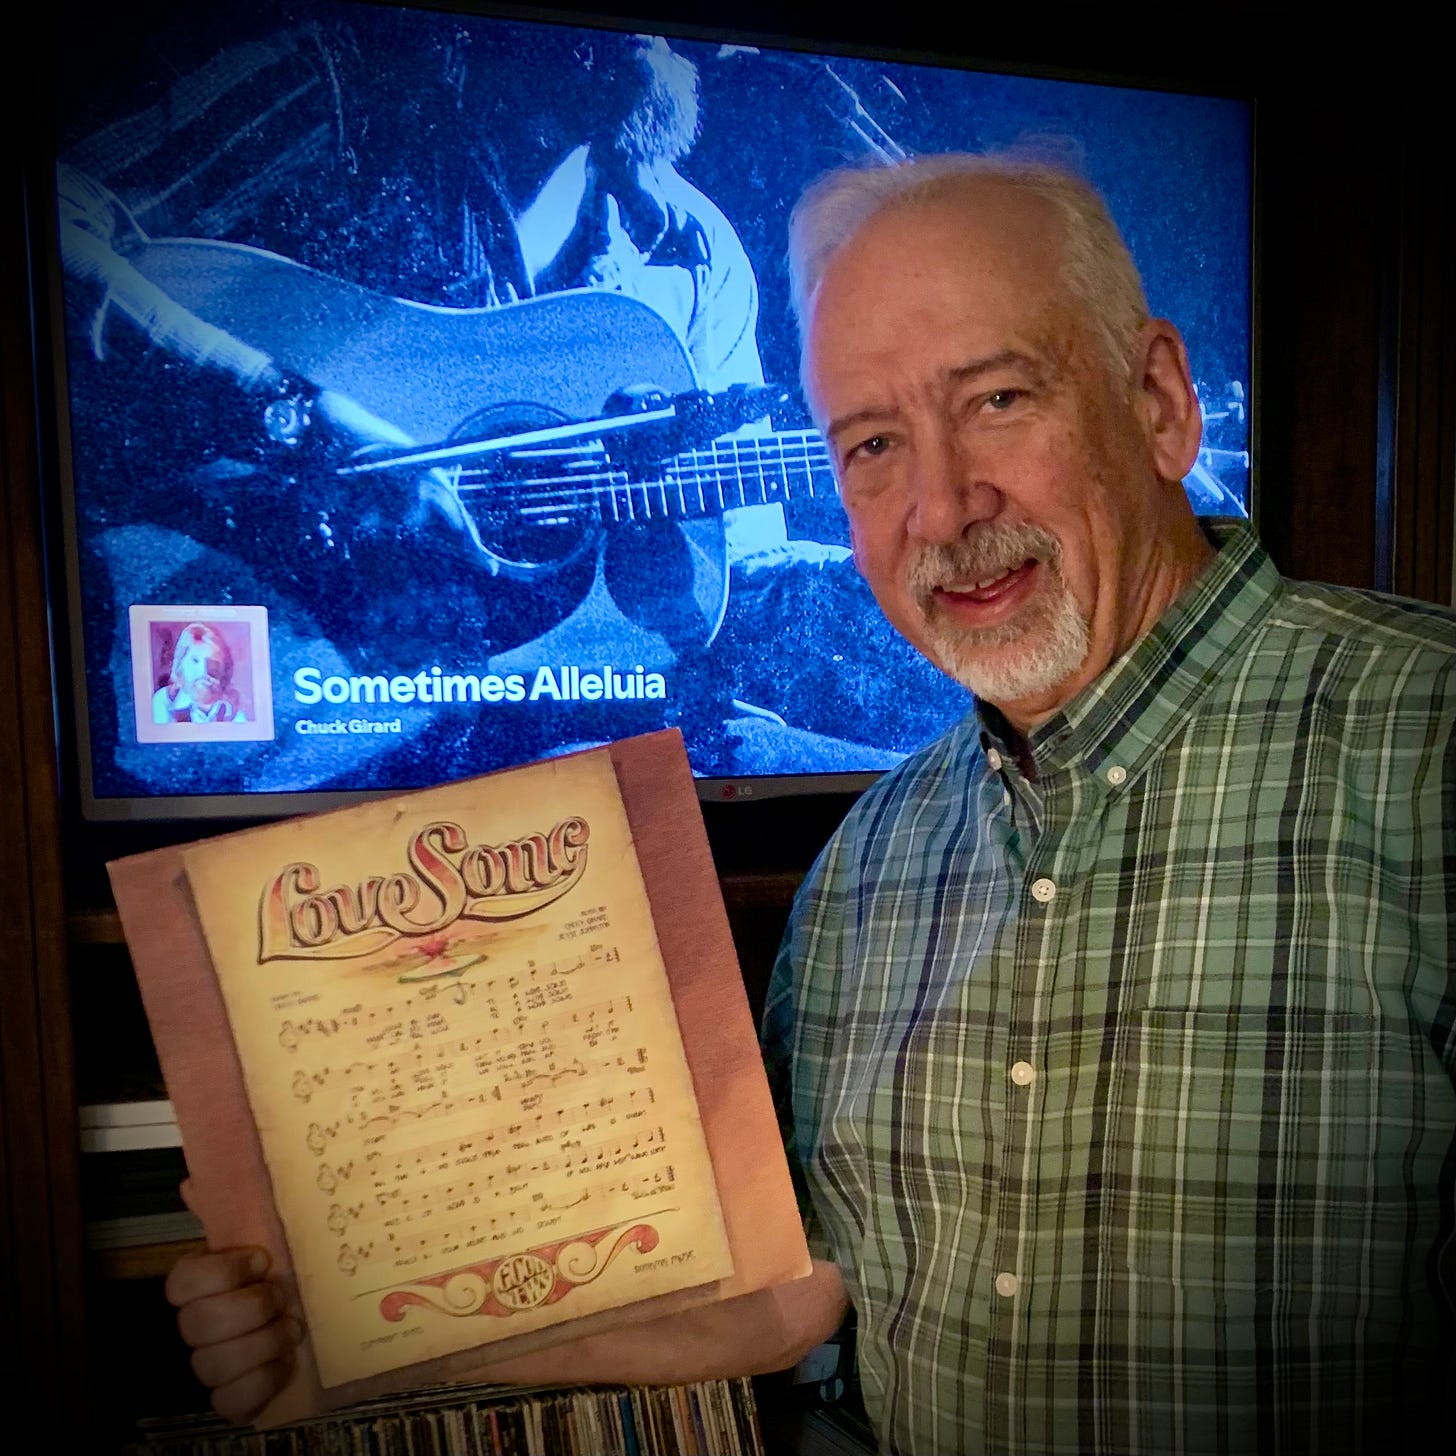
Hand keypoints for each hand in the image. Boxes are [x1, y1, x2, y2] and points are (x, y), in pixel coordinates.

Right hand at [165, 1190, 302, 1425]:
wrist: (307, 1316)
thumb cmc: (280, 1271)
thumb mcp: (263, 1230)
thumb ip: (230, 1205)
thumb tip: (193, 1180)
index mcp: (202, 1284)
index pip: (181, 1282)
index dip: (220, 1272)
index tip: (261, 1259)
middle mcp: (198, 1326)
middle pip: (198, 1324)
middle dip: (248, 1309)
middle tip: (283, 1297)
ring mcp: (211, 1364)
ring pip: (212, 1365)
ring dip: (260, 1345)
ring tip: (292, 1329)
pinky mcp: (231, 1397)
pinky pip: (230, 1402)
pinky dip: (262, 1383)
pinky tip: (286, 1364)